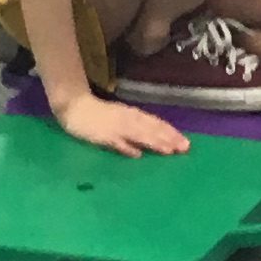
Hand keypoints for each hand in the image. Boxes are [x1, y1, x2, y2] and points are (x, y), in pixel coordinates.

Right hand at [55, 89, 186, 158]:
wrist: (74, 106)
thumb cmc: (99, 114)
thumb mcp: (120, 118)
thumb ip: (134, 130)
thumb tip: (146, 146)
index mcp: (132, 115)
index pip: (156, 124)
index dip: (171, 133)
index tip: (186, 143)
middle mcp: (127, 119)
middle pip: (151, 129)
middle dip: (169, 138)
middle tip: (184, 148)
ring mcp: (115, 127)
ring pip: (138, 134)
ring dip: (154, 142)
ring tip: (168, 151)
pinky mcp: (102, 135)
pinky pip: (115, 142)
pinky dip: (126, 147)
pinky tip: (136, 154)